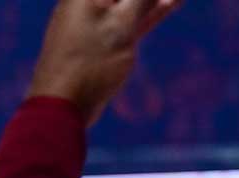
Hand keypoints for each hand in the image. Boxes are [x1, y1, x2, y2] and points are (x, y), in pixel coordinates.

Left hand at [28, 0, 181, 125]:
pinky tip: (169, 5)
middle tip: (176, 0)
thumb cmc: (89, 62)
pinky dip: (145, 13)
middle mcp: (83, 2)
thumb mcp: (122, 23)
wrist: (62, 106)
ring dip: (152, 0)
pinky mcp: (98, 41)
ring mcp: (90, 21)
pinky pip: (126, 20)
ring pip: (127, 3)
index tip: (167, 0)